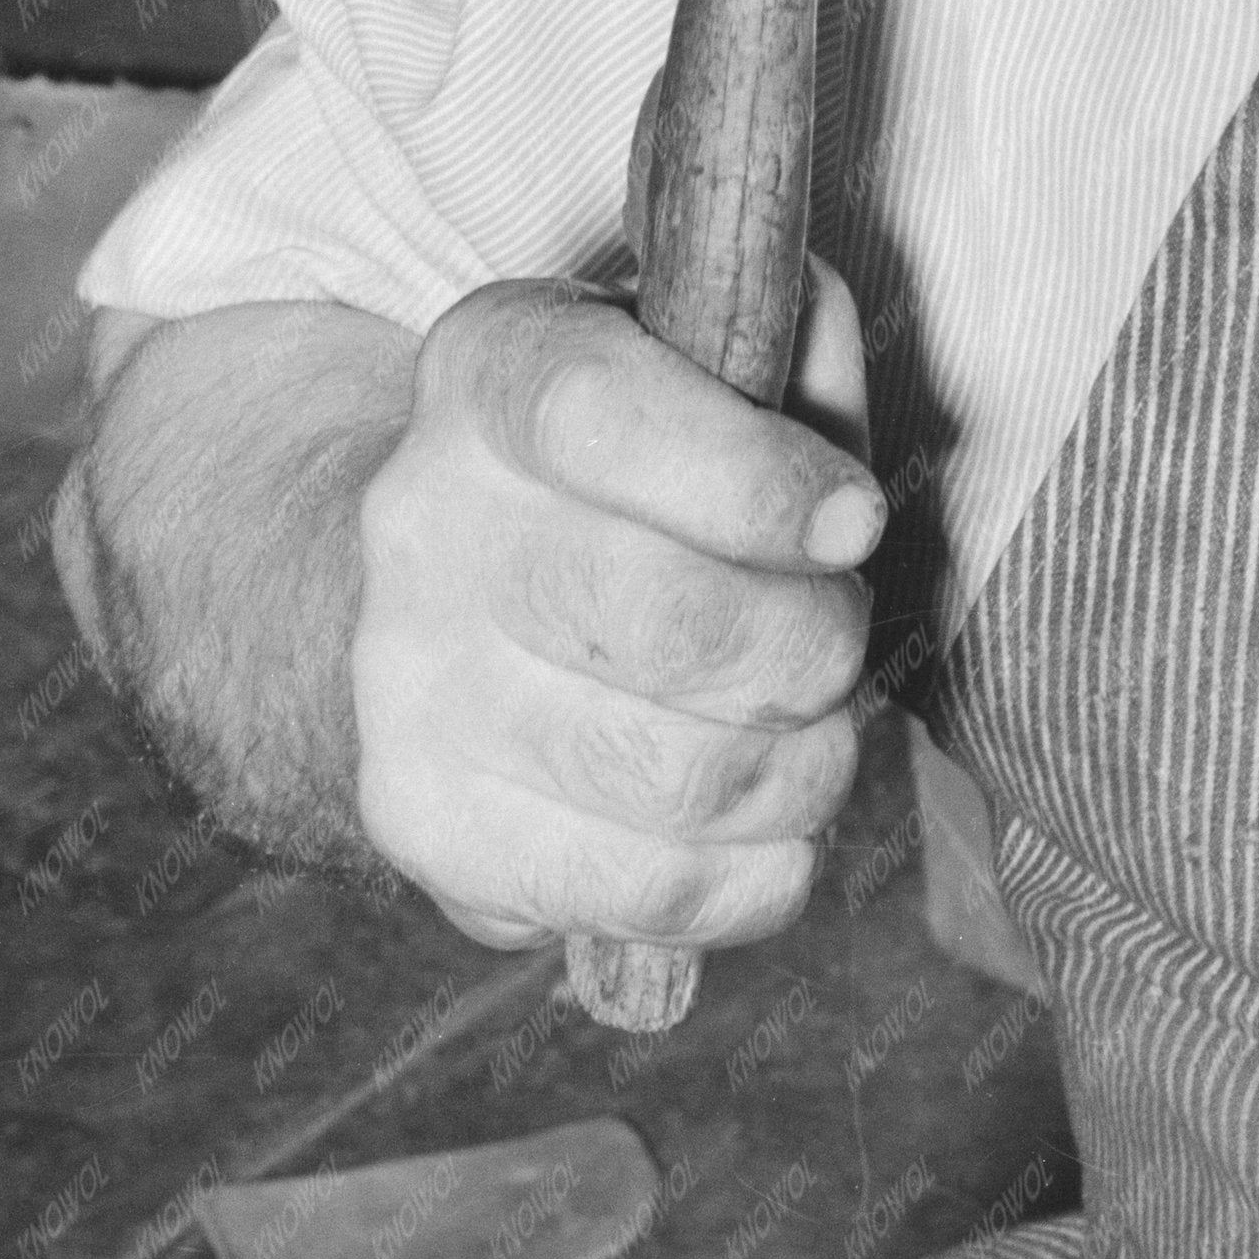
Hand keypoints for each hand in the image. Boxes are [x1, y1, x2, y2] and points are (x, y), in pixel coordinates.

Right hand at [348, 260, 876, 952]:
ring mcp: (405, 687)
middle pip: (666, 620)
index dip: (753, 482)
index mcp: (490, 374)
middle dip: (813, 647)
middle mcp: (419, 524)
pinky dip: (760, 874)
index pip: (597, 414)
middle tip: (832, 645)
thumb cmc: (641, 488)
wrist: (457, 606)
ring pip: (684, 776)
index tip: (852, 525)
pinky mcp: (427, 828)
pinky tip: (758, 825)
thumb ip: (795, 368)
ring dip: (804, 769)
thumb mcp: (718, 375)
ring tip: (800, 735)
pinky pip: (653, 890)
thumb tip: (834, 492)